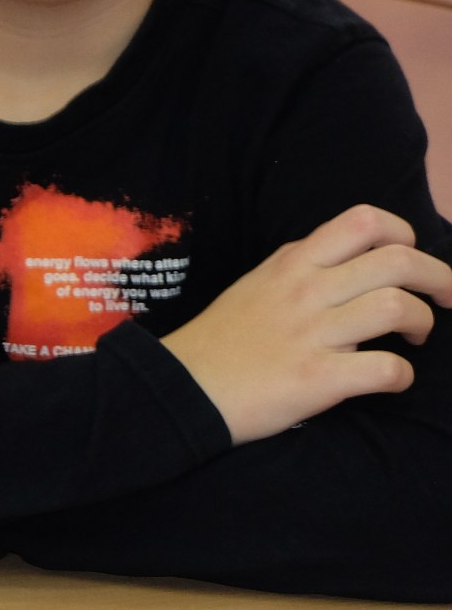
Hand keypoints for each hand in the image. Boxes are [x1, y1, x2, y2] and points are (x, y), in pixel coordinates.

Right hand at [161, 205, 451, 444]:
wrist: (184, 388)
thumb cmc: (222, 339)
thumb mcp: (256, 284)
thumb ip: (300, 268)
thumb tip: (348, 263)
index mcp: (292, 263)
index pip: (364, 221)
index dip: (404, 235)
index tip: (410, 258)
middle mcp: (306, 289)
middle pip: (398, 261)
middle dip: (439, 278)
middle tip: (447, 298)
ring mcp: (312, 333)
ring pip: (398, 307)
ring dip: (423, 324)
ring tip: (416, 339)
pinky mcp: (316, 378)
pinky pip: (386, 369)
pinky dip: (401, 375)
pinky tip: (390, 378)